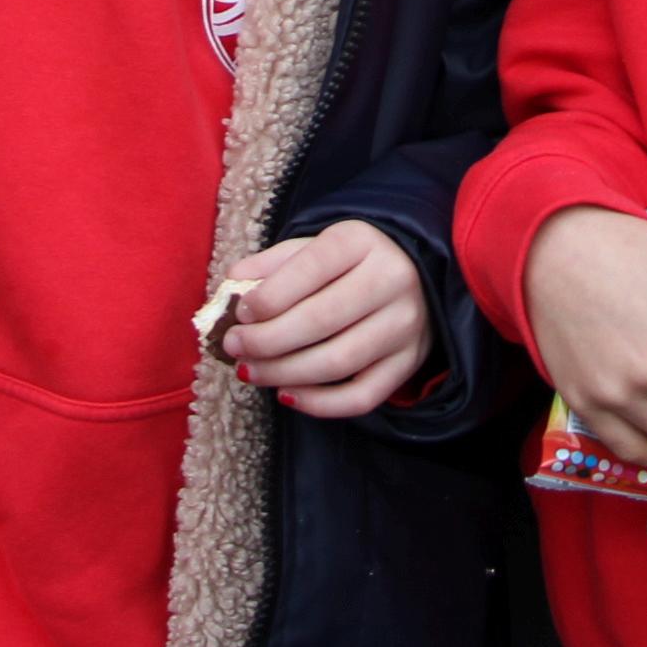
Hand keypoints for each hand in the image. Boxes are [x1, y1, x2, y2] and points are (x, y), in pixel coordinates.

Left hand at [223, 221, 430, 418]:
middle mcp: (391, 280)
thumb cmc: (348, 262)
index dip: (269, 296)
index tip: (240, 313)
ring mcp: (404, 325)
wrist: (414, 273)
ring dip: (284, 373)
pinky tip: (287, 394)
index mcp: (361, 242)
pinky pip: (362, 396)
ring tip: (250, 371)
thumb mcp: (313, 247)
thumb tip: (233, 283)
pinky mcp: (409, 362)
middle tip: (234, 347)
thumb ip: (272, 264)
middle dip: (266, 340)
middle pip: (321, 320)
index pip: (311, 268)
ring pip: (338, 362)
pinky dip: (319, 403)